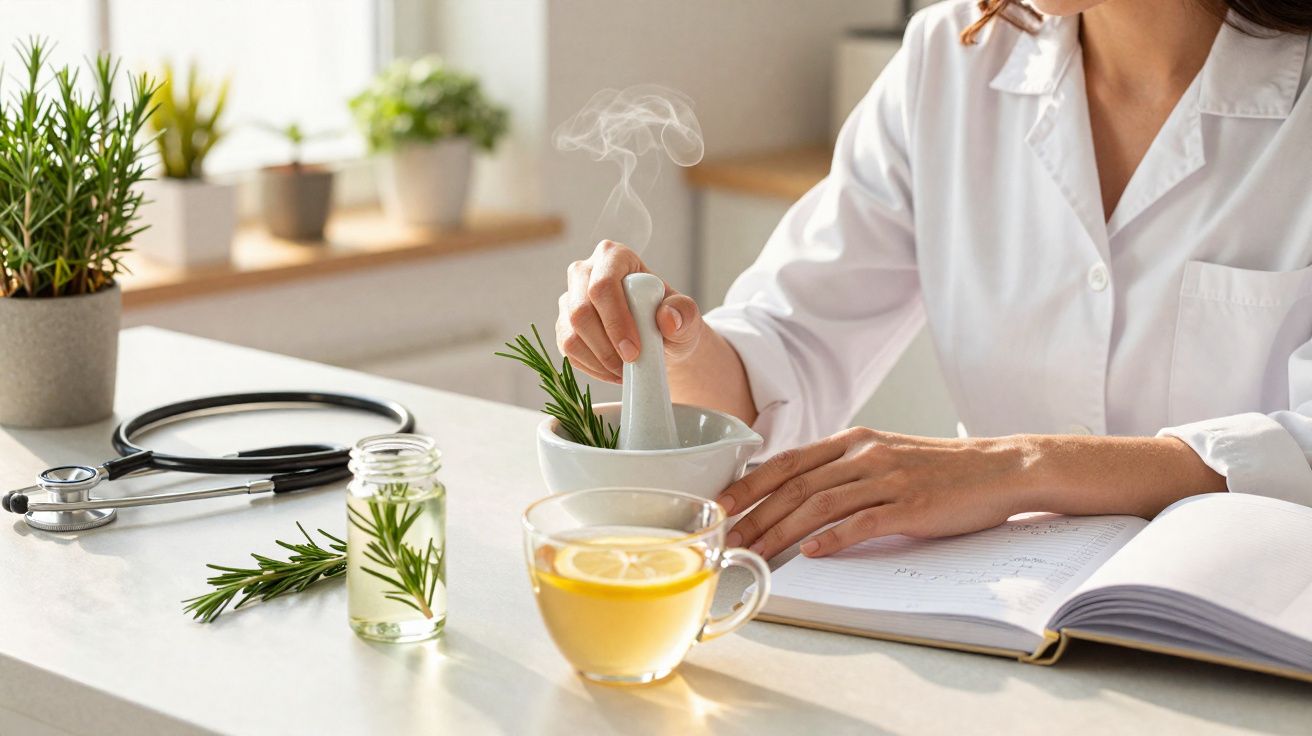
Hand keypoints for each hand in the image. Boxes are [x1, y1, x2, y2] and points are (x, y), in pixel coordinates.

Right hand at [556, 240, 706, 383]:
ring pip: (570, 334)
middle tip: (630, 365)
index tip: (634, 350)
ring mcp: (570, 298)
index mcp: (614, 256)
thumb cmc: (672, 319)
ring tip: (625, 370)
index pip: (603, 285)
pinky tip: (613, 371)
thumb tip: (667, 318)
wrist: (659, 337)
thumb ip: (684, 312)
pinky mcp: (564, 324)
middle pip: (580, 311)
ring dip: (599, 360)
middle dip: (605, 346)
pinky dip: (591, 368)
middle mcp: (584, 272)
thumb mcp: (687, 315)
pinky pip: (568, 350)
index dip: (615, 321)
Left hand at [716, 428, 1033, 558]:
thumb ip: (842, 470)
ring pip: (820, 505)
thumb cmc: (939, 468)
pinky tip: (811, 552)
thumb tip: (795, 495)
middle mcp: (864, 455)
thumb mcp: (883, 455)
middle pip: (795, 485)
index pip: (787, 461)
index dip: (749, 484)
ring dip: (782, 532)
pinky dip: (834, 538)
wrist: (998, 468)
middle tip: (728, 538)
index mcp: (853, 441)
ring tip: (756, 553)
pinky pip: (864, 521)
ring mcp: (888, 479)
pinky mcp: (911, 505)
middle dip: (755, 514)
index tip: (720, 504)